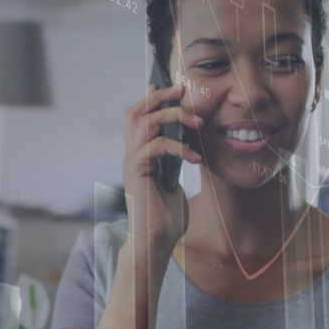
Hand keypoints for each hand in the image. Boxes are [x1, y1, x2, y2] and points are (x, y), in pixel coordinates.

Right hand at [122, 83, 203, 250]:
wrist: (156, 241)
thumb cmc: (167, 217)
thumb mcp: (174, 181)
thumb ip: (174, 161)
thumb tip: (186, 146)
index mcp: (139, 154)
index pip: (138, 116)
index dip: (152, 98)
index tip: (174, 87)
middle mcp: (131, 155)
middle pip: (135, 112)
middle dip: (158, 97)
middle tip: (181, 91)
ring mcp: (132, 163)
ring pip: (145, 123)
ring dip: (172, 116)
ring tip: (197, 122)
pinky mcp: (137, 172)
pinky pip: (155, 146)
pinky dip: (177, 147)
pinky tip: (194, 157)